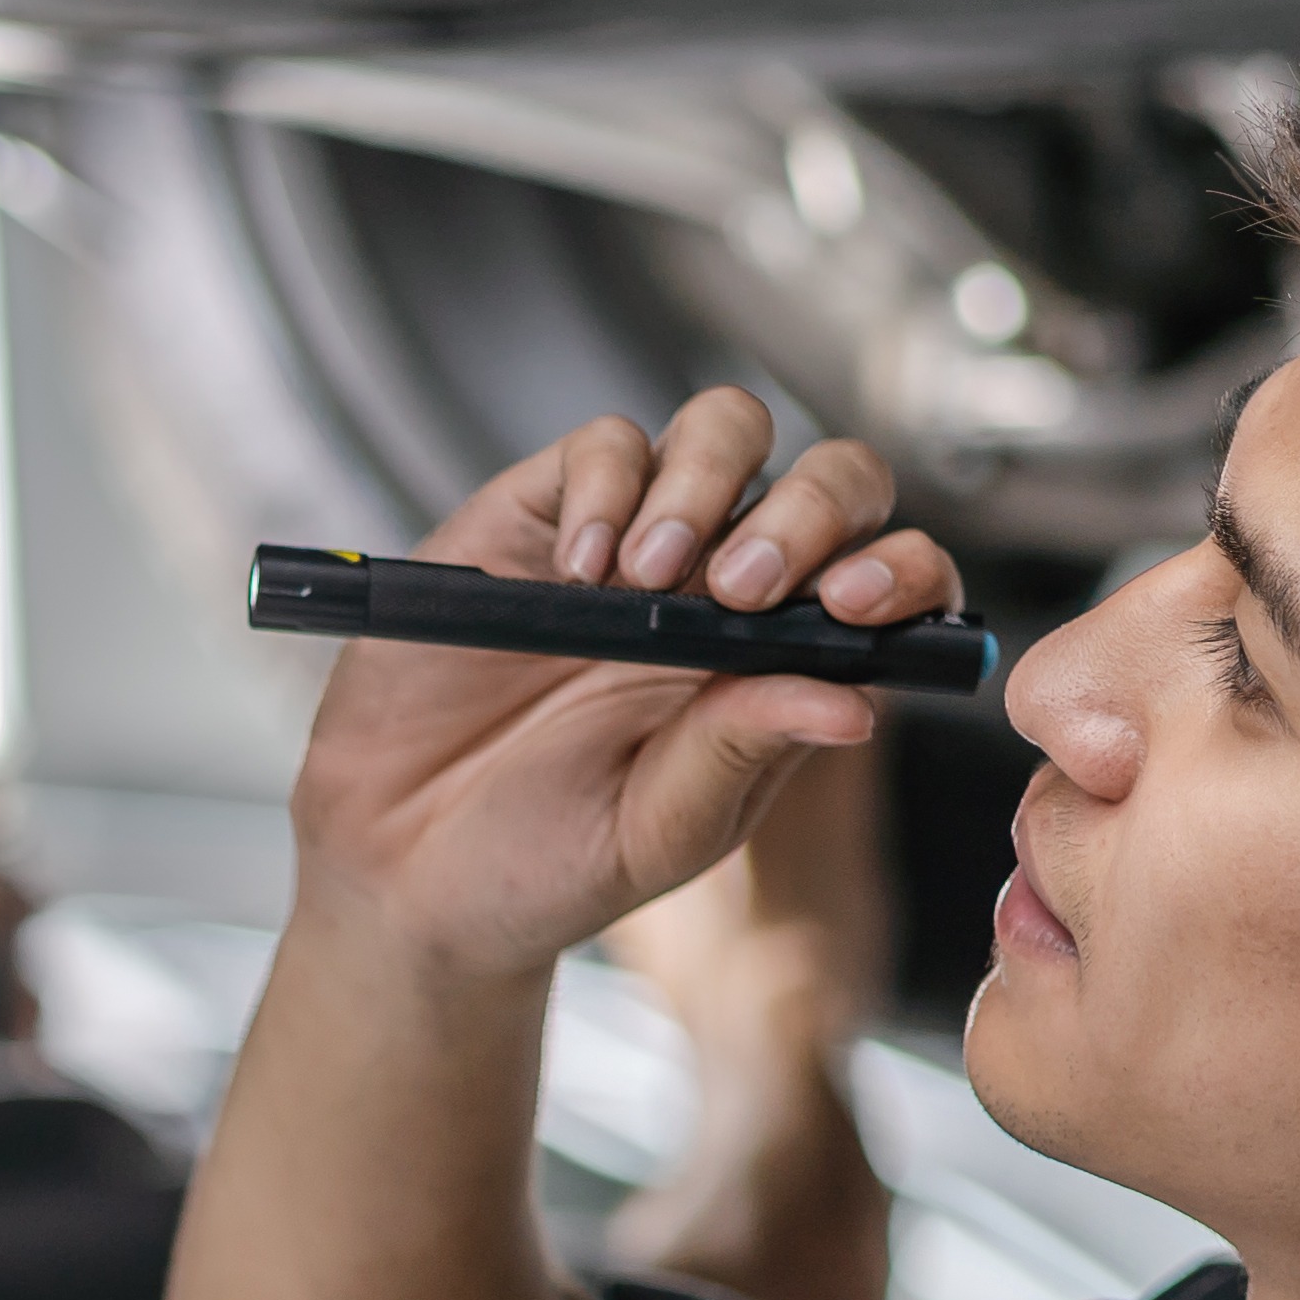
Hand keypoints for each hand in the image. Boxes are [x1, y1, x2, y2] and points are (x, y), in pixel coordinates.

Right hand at [291, 389, 959, 986]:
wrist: (403, 867)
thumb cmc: (544, 862)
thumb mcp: (661, 827)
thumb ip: (745, 753)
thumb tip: (856, 704)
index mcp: (780, 667)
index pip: (886, 582)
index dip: (896, 570)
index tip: (853, 603)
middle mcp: (725, 591)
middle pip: (825, 481)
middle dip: (807, 511)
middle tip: (740, 588)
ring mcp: (637, 544)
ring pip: (725, 432)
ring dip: (707, 484)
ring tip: (647, 575)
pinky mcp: (543, 516)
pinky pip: (604, 446)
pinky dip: (605, 485)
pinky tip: (579, 571)